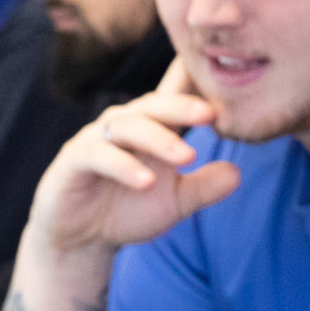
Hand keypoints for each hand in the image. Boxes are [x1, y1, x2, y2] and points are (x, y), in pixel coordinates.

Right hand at [29, 61, 241, 255]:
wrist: (81, 240)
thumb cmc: (128, 210)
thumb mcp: (174, 202)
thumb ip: (203, 187)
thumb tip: (236, 173)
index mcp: (152, 128)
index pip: (174, 96)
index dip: (194, 80)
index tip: (227, 70)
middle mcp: (124, 125)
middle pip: (154, 105)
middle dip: (182, 106)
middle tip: (211, 114)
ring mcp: (96, 139)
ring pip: (128, 126)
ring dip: (158, 139)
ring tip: (187, 157)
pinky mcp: (73, 160)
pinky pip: (98, 155)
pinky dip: (123, 166)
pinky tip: (146, 181)